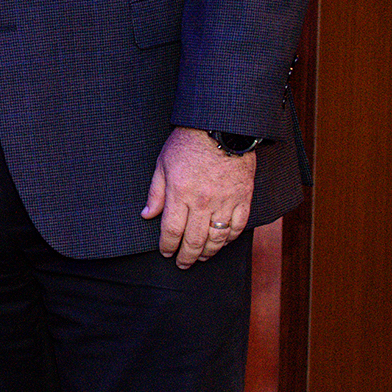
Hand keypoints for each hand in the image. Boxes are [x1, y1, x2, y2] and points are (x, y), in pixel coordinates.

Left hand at [141, 125, 255, 267]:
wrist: (222, 128)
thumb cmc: (188, 143)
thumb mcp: (162, 164)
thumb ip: (155, 193)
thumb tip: (147, 215)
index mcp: (180, 194)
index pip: (172, 230)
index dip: (168, 246)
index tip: (166, 252)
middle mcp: (203, 202)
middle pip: (194, 240)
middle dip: (186, 256)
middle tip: (182, 264)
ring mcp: (226, 202)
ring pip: (218, 238)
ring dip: (208, 252)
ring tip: (200, 257)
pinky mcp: (244, 198)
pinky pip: (238, 226)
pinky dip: (229, 239)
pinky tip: (222, 243)